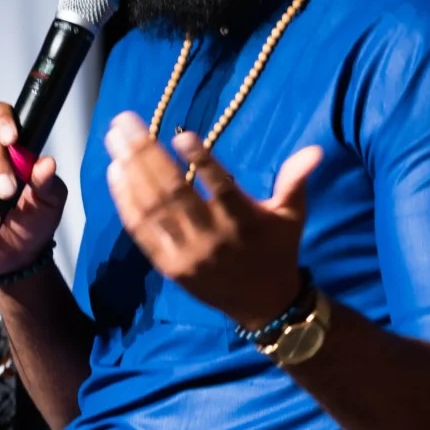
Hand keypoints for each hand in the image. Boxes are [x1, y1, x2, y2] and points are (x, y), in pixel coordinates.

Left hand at [101, 112, 319, 328]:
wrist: (264, 306)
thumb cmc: (277, 250)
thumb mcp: (291, 215)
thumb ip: (295, 180)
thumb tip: (315, 151)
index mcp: (243, 221)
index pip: (220, 187)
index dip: (201, 161)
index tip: (182, 134)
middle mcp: (211, 237)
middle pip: (173, 193)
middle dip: (145, 155)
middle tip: (124, 123)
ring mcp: (186, 253)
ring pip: (153, 209)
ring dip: (130, 172)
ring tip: (114, 139)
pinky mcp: (168, 266)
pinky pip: (142, 232)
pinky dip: (126, 202)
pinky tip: (115, 173)